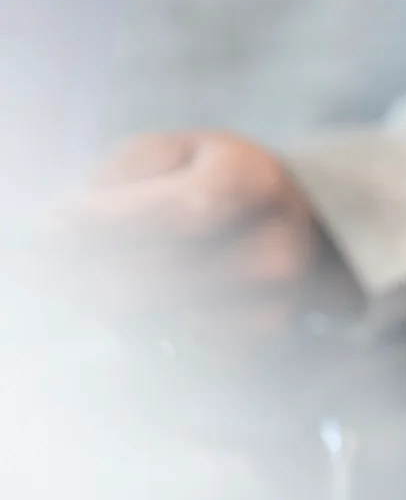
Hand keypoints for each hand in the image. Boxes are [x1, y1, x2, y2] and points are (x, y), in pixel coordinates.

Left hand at [39, 132, 325, 346]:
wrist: (280, 216)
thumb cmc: (207, 178)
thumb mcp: (169, 151)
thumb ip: (122, 181)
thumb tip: (63, 225)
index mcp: (255, 178)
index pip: (184, 208)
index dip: (113, 221)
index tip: (52, 223)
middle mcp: (278, 240)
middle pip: (165, 274)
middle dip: (84, 272)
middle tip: (32, 264)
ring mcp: (277, 295)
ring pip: (165, 317)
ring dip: (103, 304)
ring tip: (73, 281)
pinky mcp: (263, 334)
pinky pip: (182, 347)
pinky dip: (144, 330)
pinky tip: (127, 304)